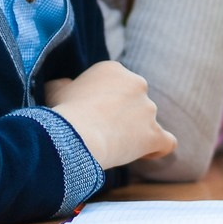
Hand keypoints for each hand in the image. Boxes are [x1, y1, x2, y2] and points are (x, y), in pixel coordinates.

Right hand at [45, 60, 176, 168]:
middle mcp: (136, 83)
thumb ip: (65, 85)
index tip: (96, 114)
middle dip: (124, 114)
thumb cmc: (63, 111)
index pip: (119, 84)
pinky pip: (166, 142)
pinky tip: (148, 154)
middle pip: (135, 100)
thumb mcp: (56, 89)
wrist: (76, 133)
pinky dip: (159, 148)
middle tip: (104, 131)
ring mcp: (148, 109)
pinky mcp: (154, 134)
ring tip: (117, 147)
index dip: (108, 101)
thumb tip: (66, 86)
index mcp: (114, 70)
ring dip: (136, 132)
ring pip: (148, 121)